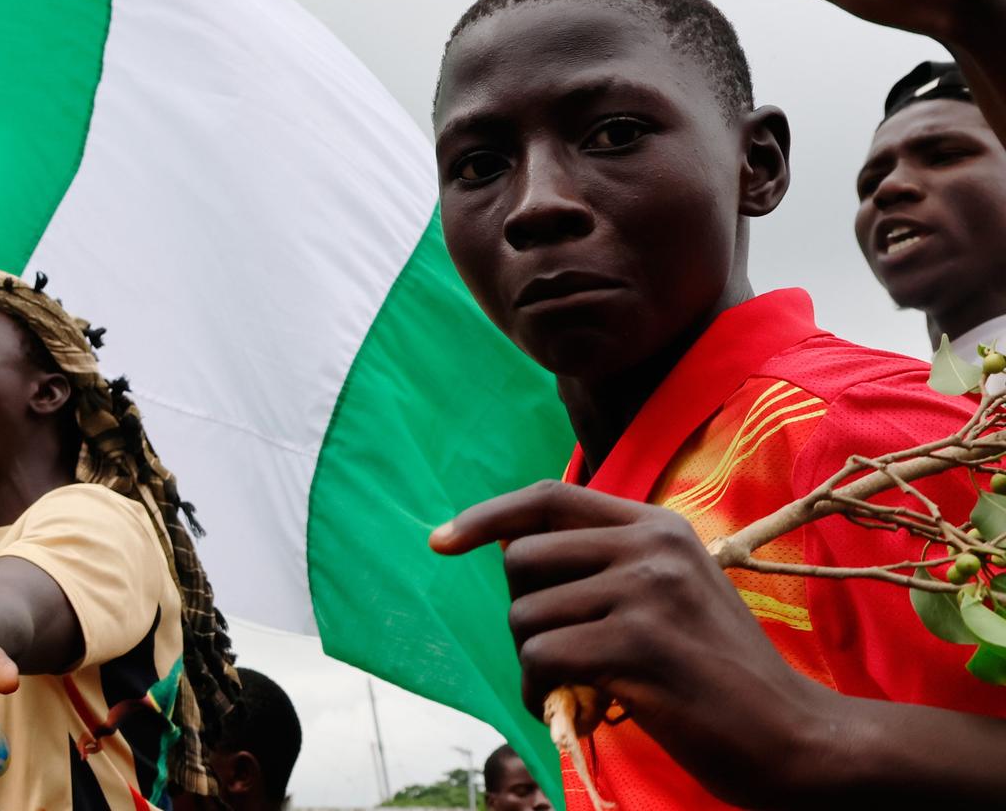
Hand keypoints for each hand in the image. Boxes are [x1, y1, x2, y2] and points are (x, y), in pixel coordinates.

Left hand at [430, 481, 827, 806]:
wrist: (799, 738)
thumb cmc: (722, 674)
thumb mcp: (676, 593)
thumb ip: (609, 566)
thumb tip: (515, 559)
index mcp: (658, 526)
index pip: (546, 499)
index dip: (485, 517)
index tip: (439, 542)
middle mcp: (651, 548)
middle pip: (521, 562)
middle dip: (524, 616)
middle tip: (561, 656)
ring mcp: (646, 594)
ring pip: (525, 618)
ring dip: (535, 666)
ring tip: (578, 690)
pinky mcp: (638, 647)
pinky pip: (541, 660)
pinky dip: (541, 695)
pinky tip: (576, 711)